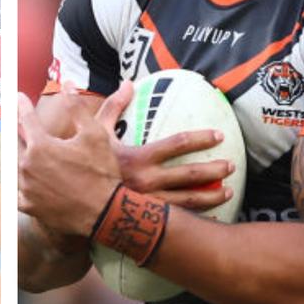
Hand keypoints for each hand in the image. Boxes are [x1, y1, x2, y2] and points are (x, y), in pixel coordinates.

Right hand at [53, 82, 232, 209]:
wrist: (71, 200)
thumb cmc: (84, 163)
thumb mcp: (95, 132)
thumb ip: (114, 106)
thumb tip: (128, 83)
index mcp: (137, 159)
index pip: (177, 145)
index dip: (200, 139)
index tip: (218, 136)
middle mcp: (146, 182)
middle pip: (190, 175)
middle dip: (214, 170)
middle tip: (231, 165)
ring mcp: (147, 204)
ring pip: (188, 201)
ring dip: (212, 196)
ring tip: (229, 190)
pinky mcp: (145, 220)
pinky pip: (177, 220)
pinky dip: (197, 218)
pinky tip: (212, 215)